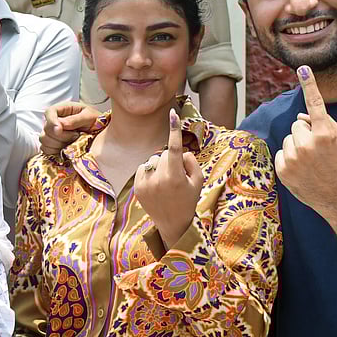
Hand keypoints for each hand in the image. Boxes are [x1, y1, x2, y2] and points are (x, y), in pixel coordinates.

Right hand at [41, 102, 99, 156]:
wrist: (100, 134)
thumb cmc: (96, 121)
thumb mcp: (89, 117)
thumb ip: (75, 120)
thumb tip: (61, 125)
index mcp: (64, 110)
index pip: (50, 112)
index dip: (51, 121)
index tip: (59, 129)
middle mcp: (55, 120)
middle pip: (46, 128)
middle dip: (60, 136)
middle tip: (76, 136)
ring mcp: (52, 133)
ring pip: (44, 139)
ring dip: (58, 144)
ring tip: (73, 142)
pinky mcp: (52, 144)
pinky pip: (45, 149)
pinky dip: (54, 151)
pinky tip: (65, 150)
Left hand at [134, 110, 203, 247]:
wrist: (172, 223)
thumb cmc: (188, 199)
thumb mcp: (198, 180)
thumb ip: (191, 161)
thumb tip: (179, 151)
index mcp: (176, 177)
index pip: (174, 148)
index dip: (174, 129)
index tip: (172, 113)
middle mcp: (159, 179)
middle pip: (164, 154)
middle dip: (171, 160)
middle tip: (176, 178)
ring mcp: (146, 184)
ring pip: (153, 160)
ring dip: (159, 166)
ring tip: (165, 184)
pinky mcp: (137, 187)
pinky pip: (143, 167)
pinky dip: (150, 171)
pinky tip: (156, 184)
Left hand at [275, 65, 336, 221]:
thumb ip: (324, 124)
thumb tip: (300, 115)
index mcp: (325, 134)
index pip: (316, 105)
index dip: (310, 85)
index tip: (303, 68)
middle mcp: (307, 144)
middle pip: (296, 125)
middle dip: (304, 133)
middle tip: (318, 150)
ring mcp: (293, 158)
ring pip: (288, 138)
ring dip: (296, 145)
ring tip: (311, 161)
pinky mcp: (283, 169)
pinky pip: (281, 153)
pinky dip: (289, 158)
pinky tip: (302, 169)